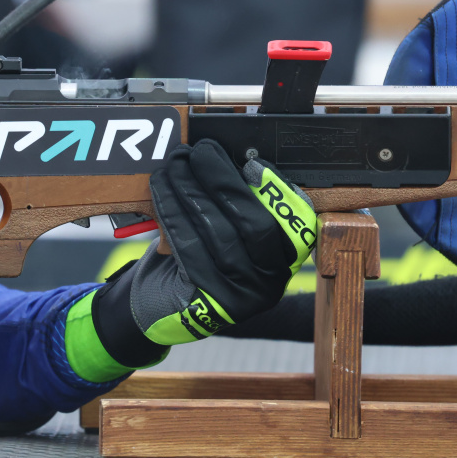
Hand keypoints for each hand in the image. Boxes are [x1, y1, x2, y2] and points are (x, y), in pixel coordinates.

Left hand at [95, 139, 315, 346]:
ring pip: (220, 233)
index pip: (295, 220)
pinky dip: (173, 214)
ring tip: (174, 165)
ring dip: (192, 191)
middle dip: (223, 181)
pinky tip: (162, 191)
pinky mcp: (211, 305)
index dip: (277, 188)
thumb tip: (223, 154)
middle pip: (255, 223)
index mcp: (286, 257)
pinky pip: (191, 250)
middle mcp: (272, 280)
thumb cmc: (196, 257)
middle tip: (198, 152)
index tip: (249, 160)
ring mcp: (244, 296)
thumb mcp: (221, 227)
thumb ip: (231, 200)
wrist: (161, 304)